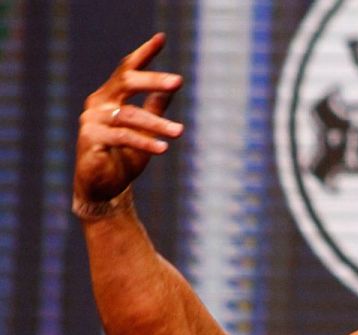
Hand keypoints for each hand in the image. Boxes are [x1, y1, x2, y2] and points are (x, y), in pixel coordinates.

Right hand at [74, 33, 183, 201]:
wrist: (103, 187)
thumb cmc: (124, 155)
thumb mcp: (146, 130)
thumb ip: (155, 107)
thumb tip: (171, 87)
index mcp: (111, 96)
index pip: (127, 69)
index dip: (144, 53)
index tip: (162, 38)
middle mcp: (99, 103)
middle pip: (126, 82)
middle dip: (153, 79)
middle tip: (178, 80)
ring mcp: (93, 120)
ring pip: (129, 115)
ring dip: (157, 123)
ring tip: (180, 131)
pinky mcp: (91, 139)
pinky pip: (123, 137)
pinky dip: (144, 142)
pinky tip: (163, 148)